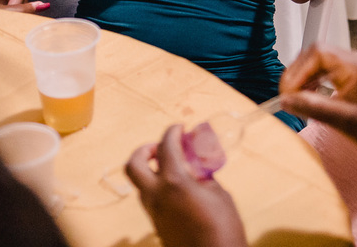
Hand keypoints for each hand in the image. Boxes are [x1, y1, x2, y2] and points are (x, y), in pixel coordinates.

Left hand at [126, 125, 246, 246]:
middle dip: (145, 149)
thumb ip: (204, 176)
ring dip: (151, 169)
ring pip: (140, 182)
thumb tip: (198, 169)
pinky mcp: (156, 224)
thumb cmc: (223, 228)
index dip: (172, 132)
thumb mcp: (219, 194)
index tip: (180, 128)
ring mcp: (153, 212)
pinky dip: (157, 186)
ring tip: (174, 167)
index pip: (165, 146)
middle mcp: (157, 196)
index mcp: (174, 182)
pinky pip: (149, 198)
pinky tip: (178, 188)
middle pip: (133, 164)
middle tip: (162, 146)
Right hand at [280, 45, 356, 159]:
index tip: (288, 92)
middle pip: (316, 54)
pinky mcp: (354, 77)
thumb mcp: (346, 121)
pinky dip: (314, 81)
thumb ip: (315, 108)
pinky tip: (309, 97)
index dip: (298, 71)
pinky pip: (327, 71)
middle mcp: (356, 61)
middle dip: (298, 73)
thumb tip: (287, 100)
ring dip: (304, 77)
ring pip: (320, 62)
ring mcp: (355, 68)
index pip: (317, 53)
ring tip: (295, 97)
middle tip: (287, 96)